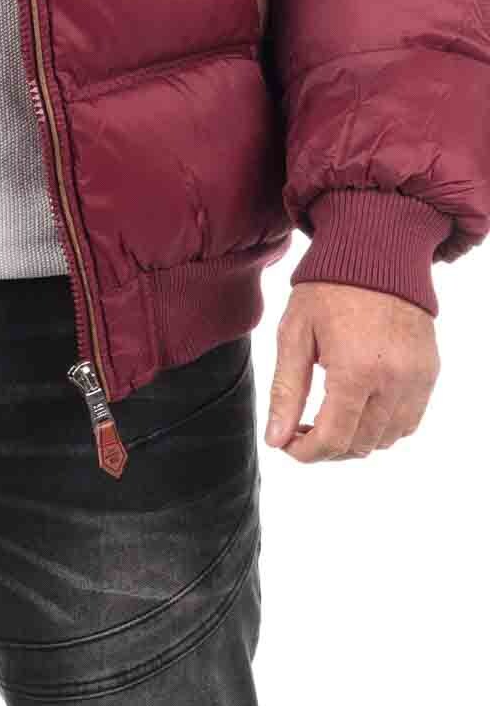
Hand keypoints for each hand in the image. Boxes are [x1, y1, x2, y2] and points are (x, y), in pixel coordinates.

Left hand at [265, 282, 439, 462]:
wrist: (375, 253)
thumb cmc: (328, 288)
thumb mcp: (295, 333)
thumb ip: (286, 390)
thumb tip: (276, 438)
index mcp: (355, 372)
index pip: (334, 439)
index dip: (306, 453)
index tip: (286, 444)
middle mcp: (393, 382)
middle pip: (359, 445)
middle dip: (326, 446)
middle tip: (301, 428)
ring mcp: (416, 380)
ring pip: (386, 439)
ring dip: (355, 439)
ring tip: (327, 416)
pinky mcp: (429, 373)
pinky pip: (408, 421)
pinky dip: (383, 426)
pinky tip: (358, 407)